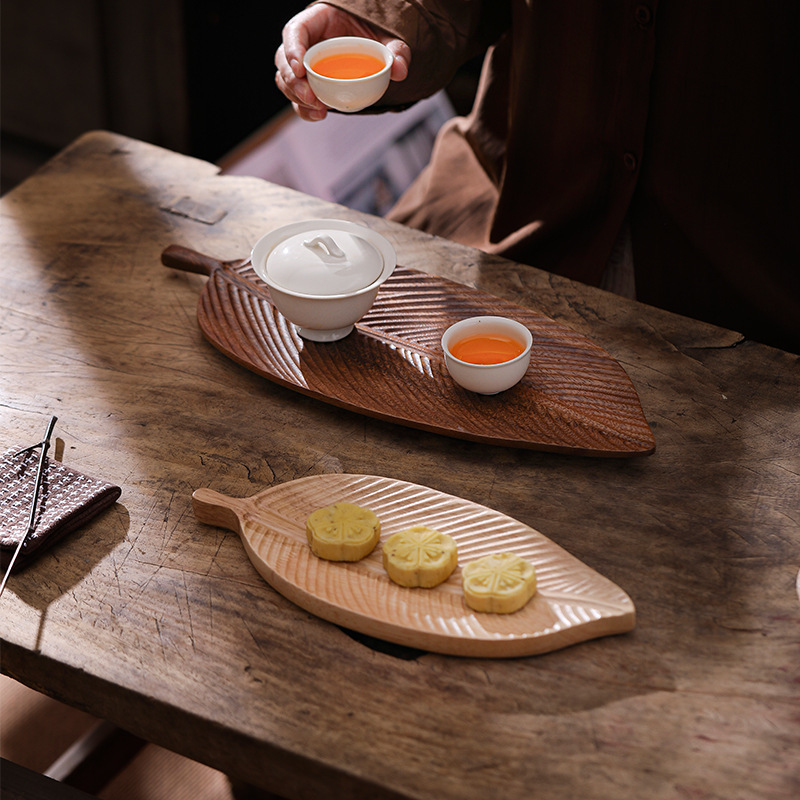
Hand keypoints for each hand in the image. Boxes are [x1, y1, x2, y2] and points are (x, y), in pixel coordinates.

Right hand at [275, 3, 410, 120]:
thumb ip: (396, 51)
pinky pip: (298, 98)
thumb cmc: (376, 34)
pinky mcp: (310, 84)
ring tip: (319, 110)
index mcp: (319, 20)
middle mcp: (307, 42)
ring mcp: (306, 65)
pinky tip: (320, 115)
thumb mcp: (388, 38)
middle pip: (283, 59)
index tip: (299, 69)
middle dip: (293, 82)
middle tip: (312, 98)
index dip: (292, 48)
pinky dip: (305, 109)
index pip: (295, 30)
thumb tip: (399, 70)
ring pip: (286, 81)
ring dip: (297, 98)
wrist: (375, 48)